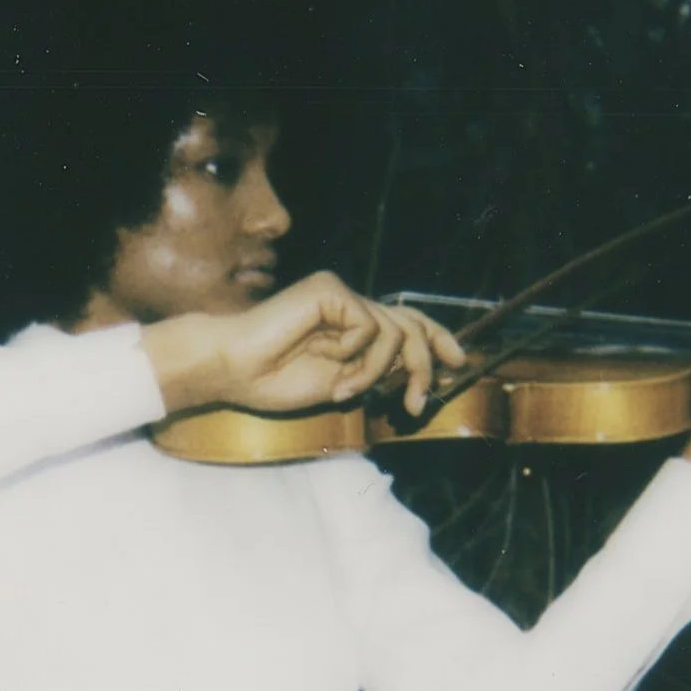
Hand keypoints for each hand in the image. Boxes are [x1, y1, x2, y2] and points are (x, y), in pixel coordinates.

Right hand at [141, 273, 467, 422]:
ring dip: (375, 370)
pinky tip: (322, 356)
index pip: (407, 322)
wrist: (232, 369)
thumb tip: (415, 374)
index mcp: (351, 325)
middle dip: (423, 365)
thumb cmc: (272, 381)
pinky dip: (353, 351)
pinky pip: (368, 325)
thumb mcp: (338, 385)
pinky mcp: (330, 290)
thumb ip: (374, 373)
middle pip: (412, 324)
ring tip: (345, 388)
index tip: (457, 364)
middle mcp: (349, 304)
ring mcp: (340, 294)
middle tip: (415, 401)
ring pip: (394, 331)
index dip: (437, 339)